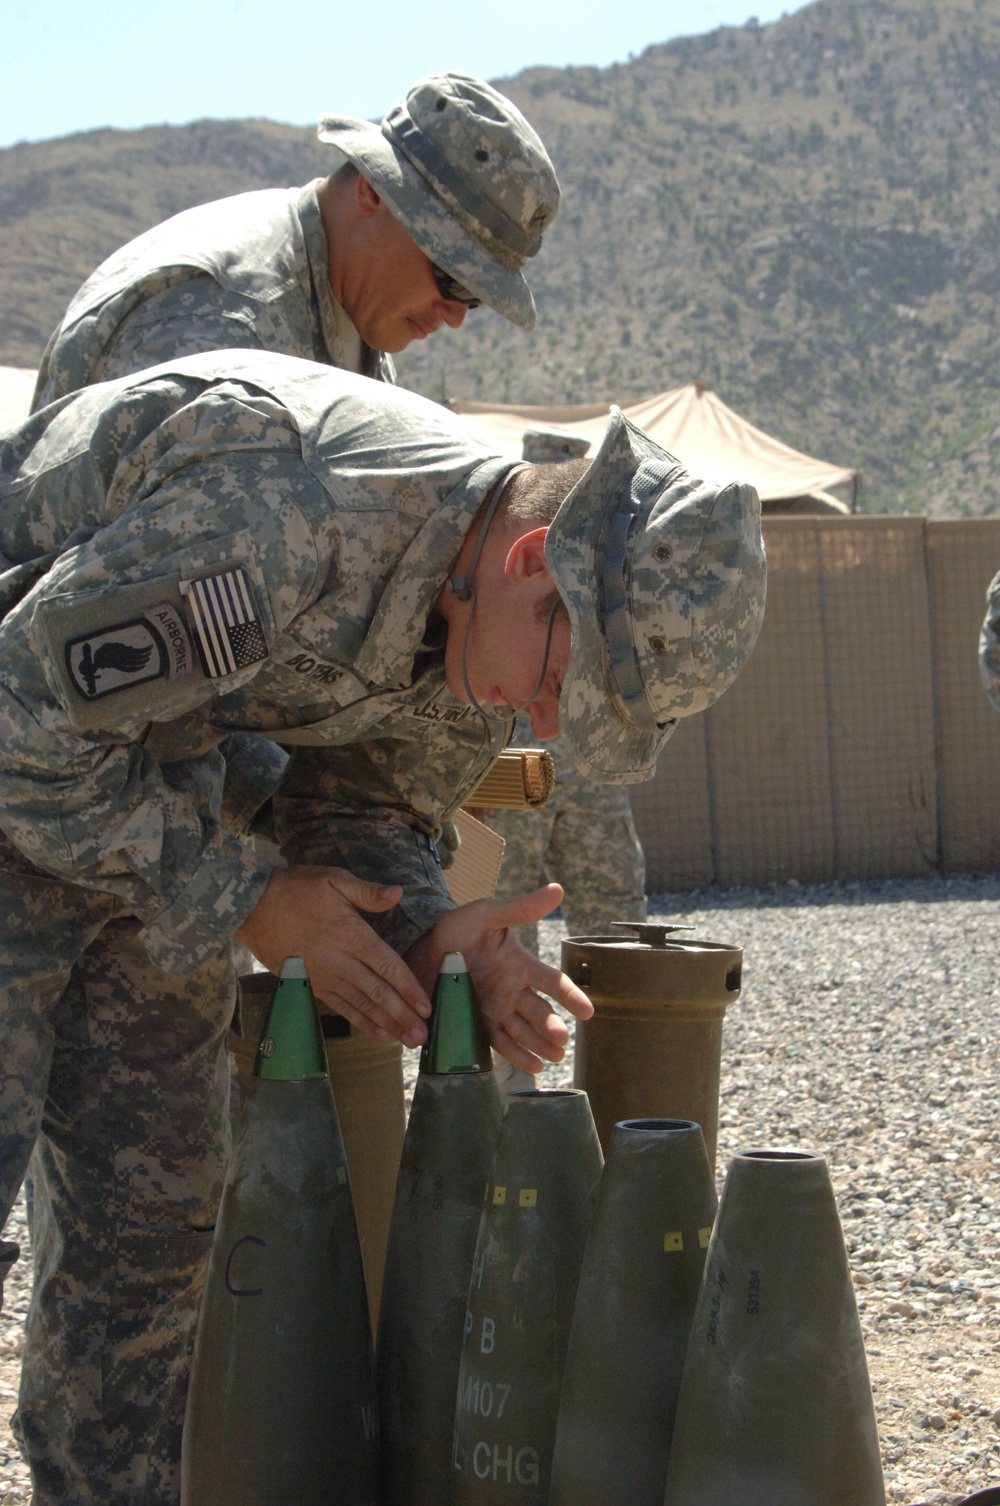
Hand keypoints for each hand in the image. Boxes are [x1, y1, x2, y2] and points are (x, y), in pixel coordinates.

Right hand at [235, 866, 431, 1046]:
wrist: (251, 907)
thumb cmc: (295, 889)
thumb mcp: (333, 880)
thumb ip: (367, 892)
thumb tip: (398, 893)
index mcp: (350, 934)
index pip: (387, 966)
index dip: (408, 988)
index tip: (426, 1008)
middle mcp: (339, 960)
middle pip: (377, 992)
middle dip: (403, 1016)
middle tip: (423, 1037)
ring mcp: (324, 976)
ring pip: (361, 1005)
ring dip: (387, 1024)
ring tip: (407, 1041)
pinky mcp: (312, 984)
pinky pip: (340, 1007)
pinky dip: (360, 1021)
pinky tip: (378, 1032)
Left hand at [404, 884, 593, 1073]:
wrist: (419, 947)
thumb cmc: (457, 928)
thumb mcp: (488, 914)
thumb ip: (520, 908)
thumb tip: (558, 889)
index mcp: (519, 965)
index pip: (552, 982)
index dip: (570, 996)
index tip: (587, 1012)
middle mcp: (511, 990)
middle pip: (538, 1012)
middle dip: (550, 1027)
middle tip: (561, 1040)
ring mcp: (494, 1009)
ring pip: (522, 1031)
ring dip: (538, 1045)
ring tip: (552, 1058)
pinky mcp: (475, 1023)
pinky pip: (498, 1042)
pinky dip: (515, 1055)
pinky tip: (532, 1067)